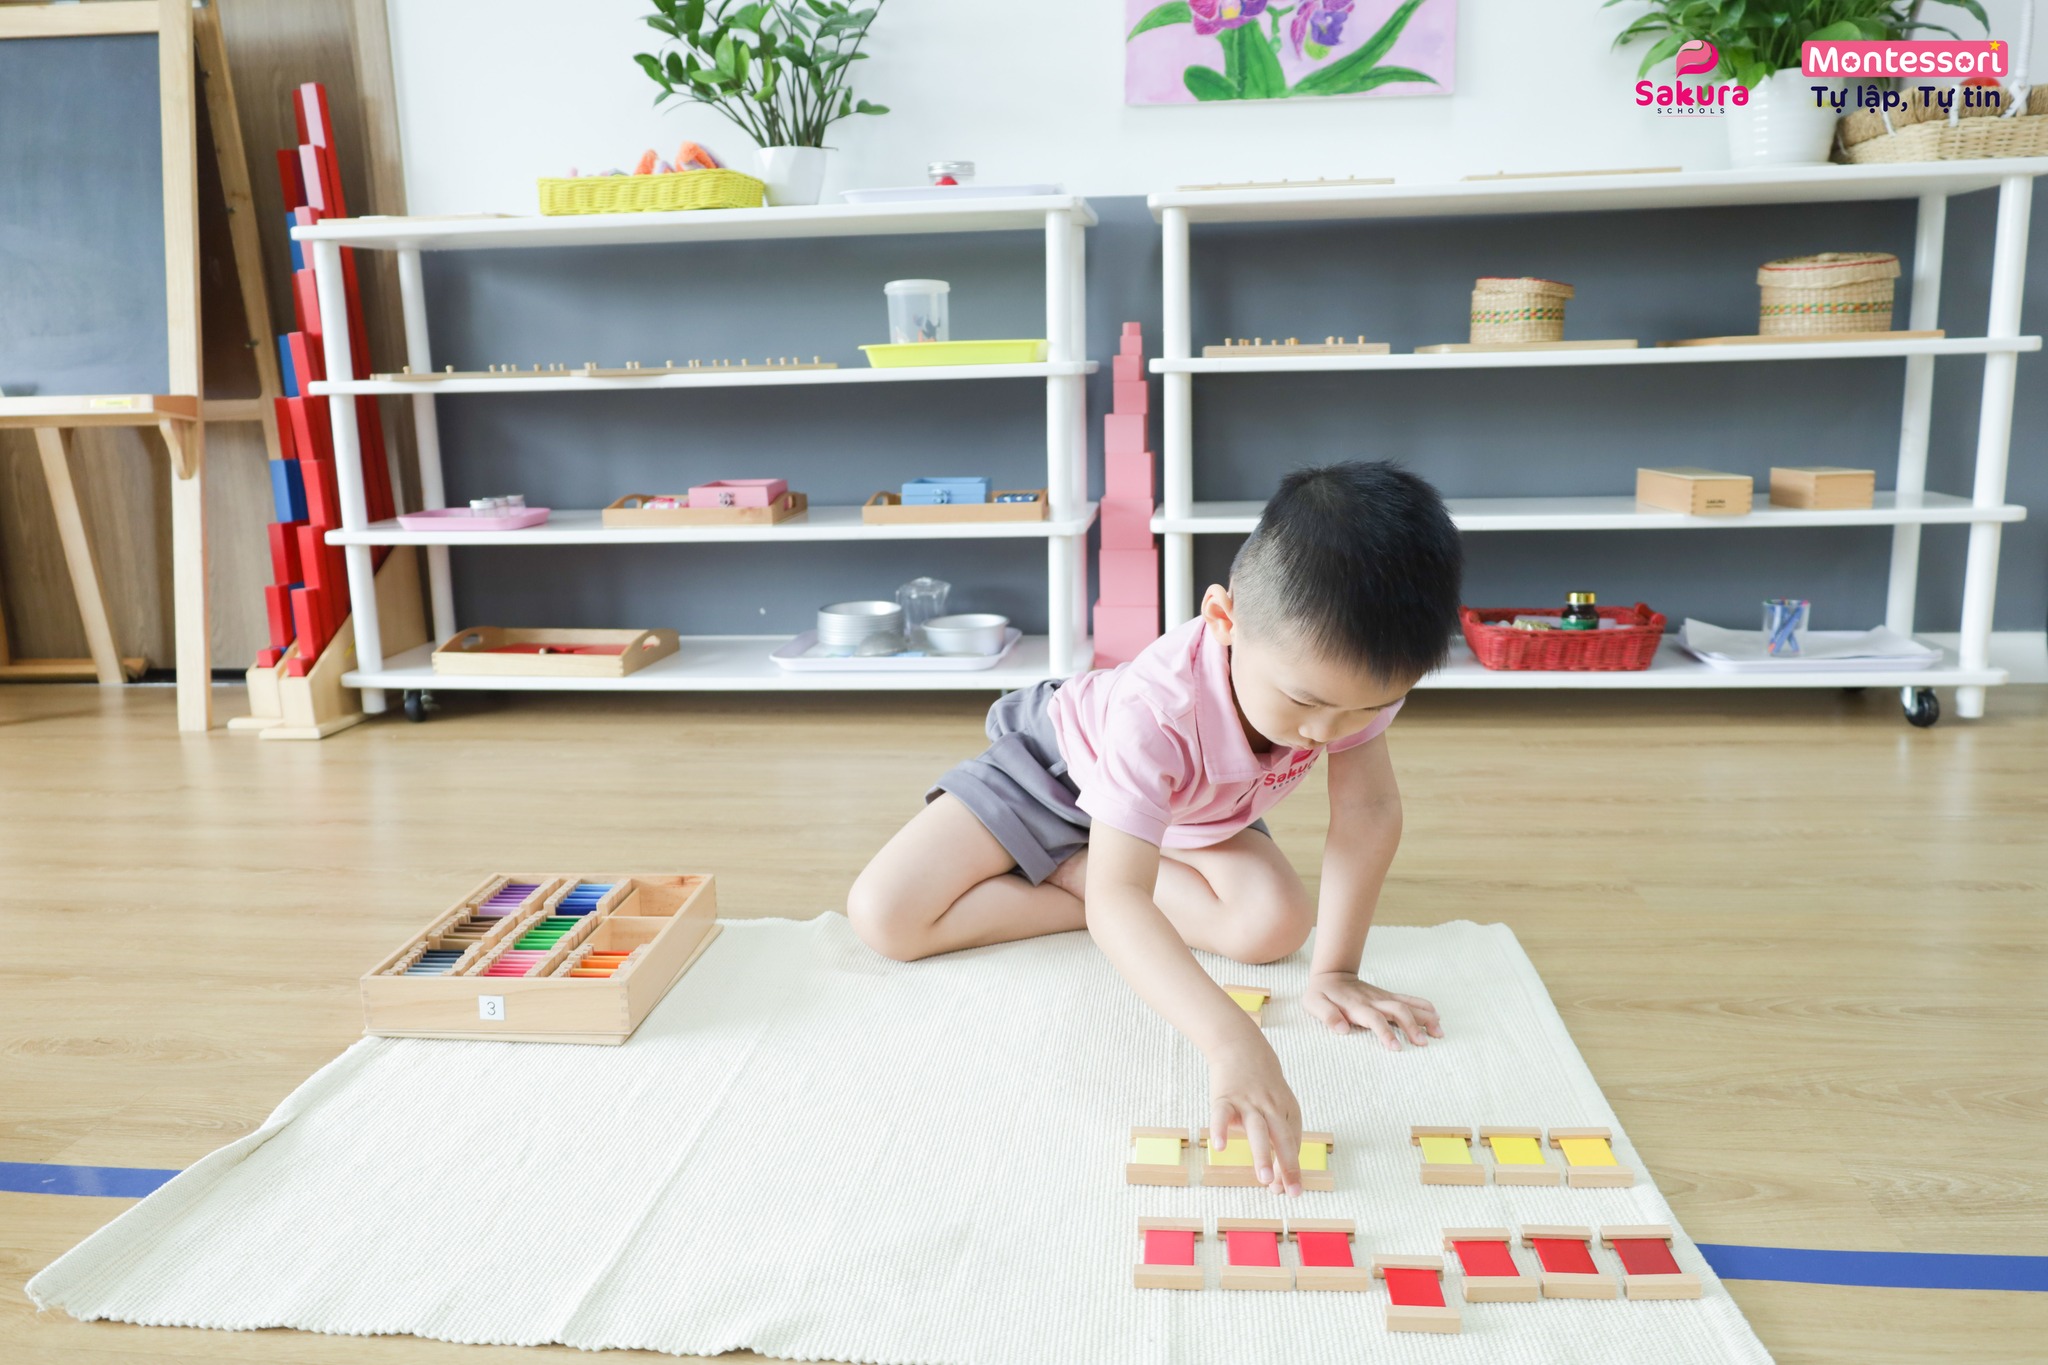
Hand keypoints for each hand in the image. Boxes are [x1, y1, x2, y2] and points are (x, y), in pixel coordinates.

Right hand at [1208, 1035, 1302, 1196]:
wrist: (1241, 1047)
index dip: (1290, 1168)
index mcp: (1287, 1112)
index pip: (1292, 1144)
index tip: (1289, 1191)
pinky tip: (1220, 1147)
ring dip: (1262, 1153)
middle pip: (1282, 1137)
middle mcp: (1271, 1107)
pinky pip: (1222, 1114)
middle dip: (1286, 1165)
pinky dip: (1221, 1129)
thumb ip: (1277, 1139)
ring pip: (1258, 1129)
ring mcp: (1248, 1101)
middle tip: (1287, 1191)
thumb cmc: (1262, 1087)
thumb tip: (1275, 1179)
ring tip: (1263, 1178)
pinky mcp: (1225, 1096)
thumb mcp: (1278, 1107)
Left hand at [1305, 971, 1441, 1049]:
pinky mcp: (1388, 996)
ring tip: (1439, 1032)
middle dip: (1412, 1026)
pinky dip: (1424, 1006)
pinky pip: (1409, 999)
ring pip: (1407, 1004)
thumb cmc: (1321, 993)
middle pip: (1397, 1011)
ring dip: (1424, 1017)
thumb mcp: (1314, 1003)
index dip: (1386, 1033)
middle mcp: (1373, 1001)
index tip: (1397, 1048)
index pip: (1374, 1019)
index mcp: (1356, 1006)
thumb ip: (1326, 1015)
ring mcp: (1382, 997)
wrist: (1331, 974)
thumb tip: (1342, 1029)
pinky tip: (1436, 1017)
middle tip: (1424, 1043)